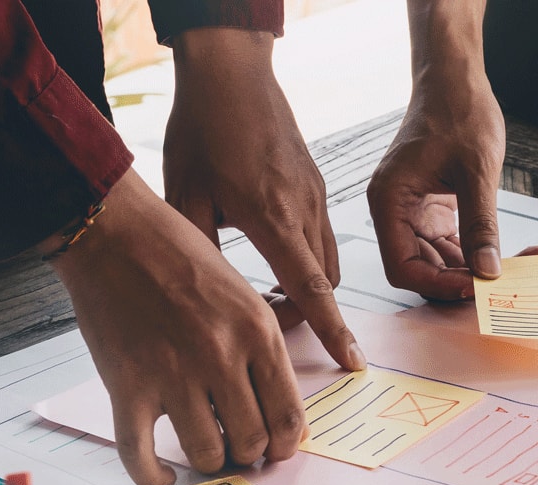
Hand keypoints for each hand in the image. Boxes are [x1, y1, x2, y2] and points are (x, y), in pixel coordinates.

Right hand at [47, 168, 306, 484]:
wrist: (113, 233)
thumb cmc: (178, 254)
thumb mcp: (243, 291)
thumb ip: (260, 345)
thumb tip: (274, 403)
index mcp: (258, 332)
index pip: (288, 416)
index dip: (286, 444)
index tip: (278, 449)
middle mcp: (221, 357)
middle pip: (250, 441)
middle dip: (249, 454)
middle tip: (240, 450)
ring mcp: (172, 374)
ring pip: (205, 453)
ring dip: (208, 461)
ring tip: (206, 451)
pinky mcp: (126, 385)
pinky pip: (140, 455)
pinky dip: (152, 476)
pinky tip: (162, 476)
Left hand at [163, 28, 363, 370]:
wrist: (231, 70)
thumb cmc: (202, 128)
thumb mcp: (185, 195)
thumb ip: (198, 251)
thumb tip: (205, 299)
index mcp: (273, 217)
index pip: (311, 289)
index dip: (332, 330)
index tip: (353, 361)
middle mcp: (304, 209)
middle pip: (325, 283)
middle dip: (307, 314)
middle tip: (268, 326)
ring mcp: (314, 193)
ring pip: (327, 259)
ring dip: (308, 287)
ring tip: (268, 295)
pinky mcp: (313, 181)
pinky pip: (322, 233)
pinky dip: (307, 259)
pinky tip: (273, 255)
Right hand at [366, 68, 506, 299]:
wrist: (455, 80)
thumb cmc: (458, 111)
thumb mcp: (476, 170)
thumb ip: (481, 224)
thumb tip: (488, 270)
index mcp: (388, 201)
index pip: (402, 267)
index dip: (438, 284)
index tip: (477, 286)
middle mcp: (395, 212)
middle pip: (421, 270)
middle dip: (463, 281)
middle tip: (506, 285)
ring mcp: (413, 213)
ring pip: (441, 262)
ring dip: (476, 269)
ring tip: (522, 267)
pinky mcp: (434, 211)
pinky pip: (453, 245)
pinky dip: (479, 253)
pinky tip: (512, 255)